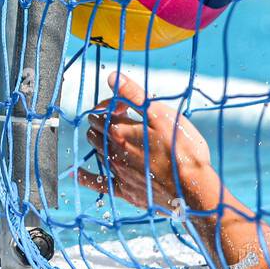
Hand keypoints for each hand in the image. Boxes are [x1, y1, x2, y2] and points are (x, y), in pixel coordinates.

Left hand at [78, 72, 221, 216]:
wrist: (192, 190)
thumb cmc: (182, 150)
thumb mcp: (161, 115)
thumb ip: (134, 95)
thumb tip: (113, 77)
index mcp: (121, 131)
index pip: (102, 112)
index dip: (110, 104)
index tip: (122, 104)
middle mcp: (115, 152)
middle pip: (96, 132)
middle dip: (100, 122)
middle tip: (113, 117)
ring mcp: (119, 173)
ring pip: (98, 153)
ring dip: (98, 142)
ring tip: (103, 136)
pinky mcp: (126, 191)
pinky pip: (100, 184)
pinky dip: (86, 177)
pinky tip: (77, 174)